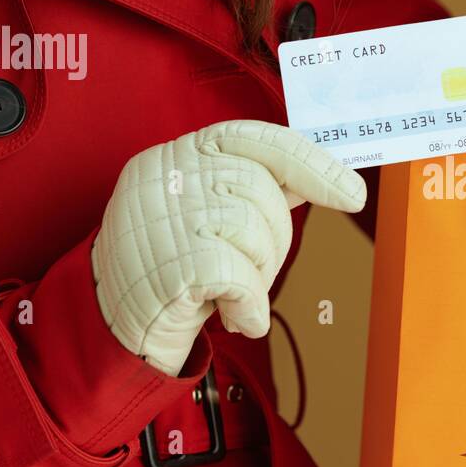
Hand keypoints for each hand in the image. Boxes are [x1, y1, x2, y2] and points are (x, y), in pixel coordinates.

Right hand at [91, 120, 365, 374]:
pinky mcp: (168, 262)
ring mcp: (161, 214)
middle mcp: (163, 173)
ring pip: (255, 230)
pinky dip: (248, 304)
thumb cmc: (170, 270)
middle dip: (275, 239)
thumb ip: (256, 190)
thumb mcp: (209, 216)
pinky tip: (233, 317)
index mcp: (178, 156)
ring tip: (230, 295)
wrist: (113, 328)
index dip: (310, 163)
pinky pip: (241, 276)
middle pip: (261, 188)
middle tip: (252, 273)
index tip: (352, 193)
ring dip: (259, 276)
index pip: (256, 138)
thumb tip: (324, 176)